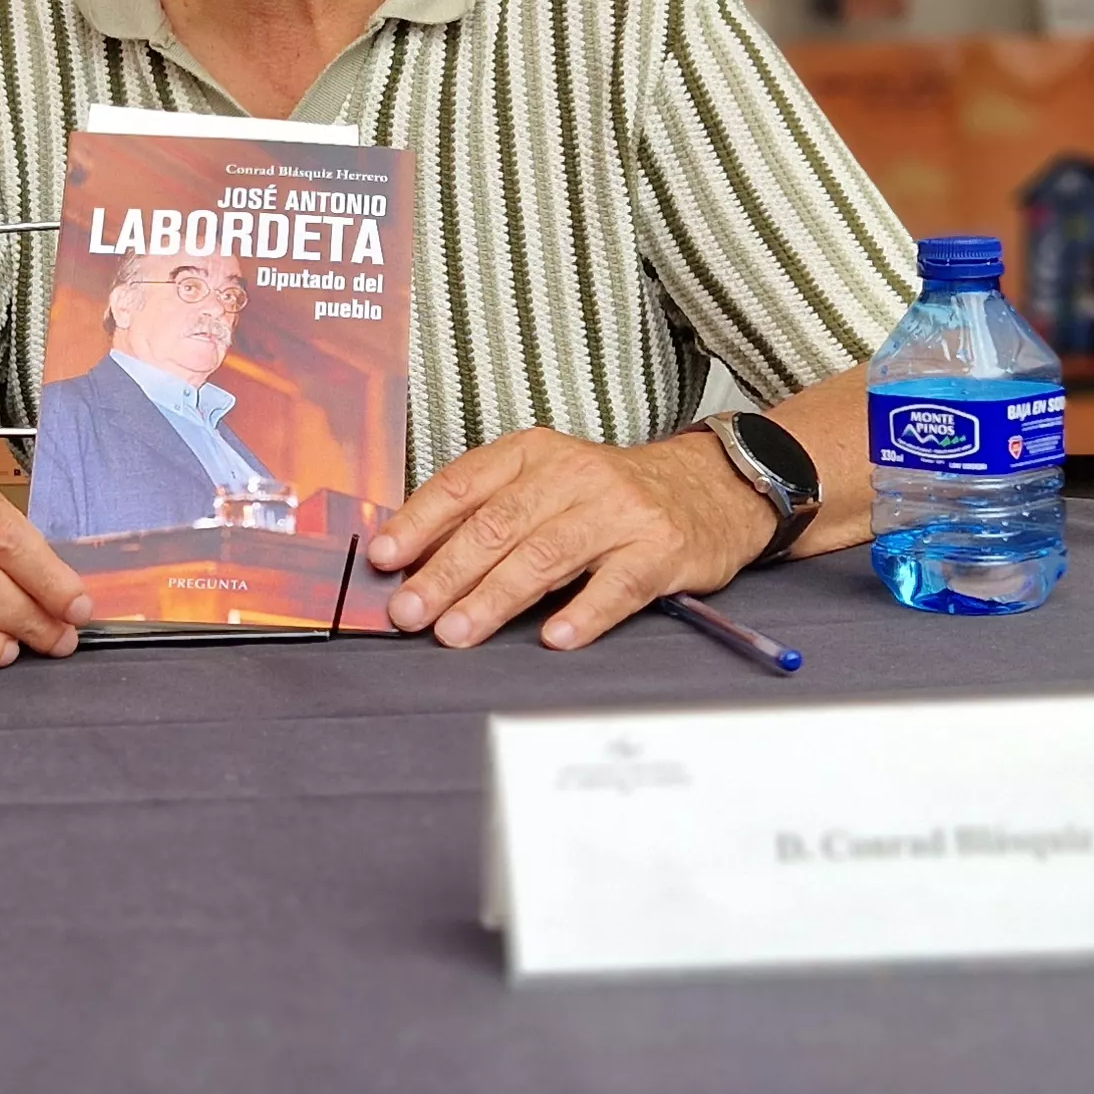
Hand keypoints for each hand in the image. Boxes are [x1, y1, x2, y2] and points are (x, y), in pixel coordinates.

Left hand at [366, 428, 762, 650]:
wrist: (710, 487)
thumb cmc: (608, 495)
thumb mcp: (546, 483)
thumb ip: (487, 512)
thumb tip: (410, 559)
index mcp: (533, 454)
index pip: (463, 485)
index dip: (419, 522)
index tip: (383, 559)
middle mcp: (573, 476)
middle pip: (497, 525)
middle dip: (445, 572)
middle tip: (409, 612)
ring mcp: (618, 512)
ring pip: (546, 555)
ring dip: (495, 598)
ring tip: (457, 633)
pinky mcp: (659, 550)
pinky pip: (616, 585)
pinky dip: (583, 613)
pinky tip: (553, 639)